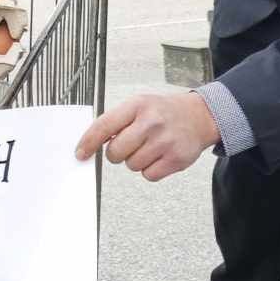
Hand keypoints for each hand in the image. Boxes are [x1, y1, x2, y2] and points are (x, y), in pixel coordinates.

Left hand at [76, 92, 219, 181]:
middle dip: (117, 153)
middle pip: (115, 153)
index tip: (80, 154)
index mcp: (137, 105)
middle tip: (130, 144)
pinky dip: (150, 170)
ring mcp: (164, 141)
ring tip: (149, 146)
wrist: (199, 116)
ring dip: (136, 160)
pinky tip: (159, 156)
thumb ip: (117, 121)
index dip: (88, 142)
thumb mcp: (139, 105)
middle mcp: (151, 122)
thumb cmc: (163, 112)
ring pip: (131, 165)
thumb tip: (91, 143)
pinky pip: (148, 175)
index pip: (104, 126)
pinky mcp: (176, 159)